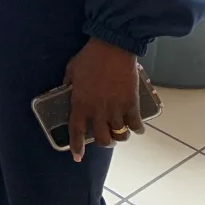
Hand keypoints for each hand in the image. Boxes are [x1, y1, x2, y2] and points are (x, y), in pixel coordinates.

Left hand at [63, 37, 143, 161]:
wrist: (113, 47)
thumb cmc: (89, 57)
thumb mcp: (71, 70)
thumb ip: (69, 84)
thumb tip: (67, 89)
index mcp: (80, 104)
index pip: (76, 132)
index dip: (77, 146)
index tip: (77, 157)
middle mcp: (98, 111)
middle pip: (102, 139)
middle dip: (104, 142)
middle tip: (105, 137)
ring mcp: (116, 109)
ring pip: (120, 136)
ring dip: (120, 136)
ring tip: (120, 131)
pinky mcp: (132, 105)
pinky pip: (136, 125)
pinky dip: (137, 129)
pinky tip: (137, 127)